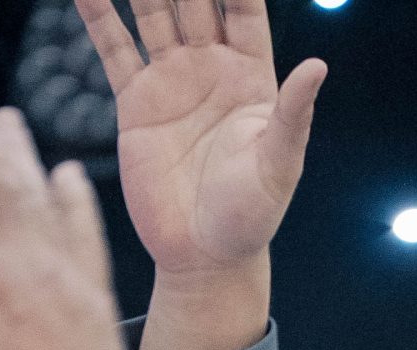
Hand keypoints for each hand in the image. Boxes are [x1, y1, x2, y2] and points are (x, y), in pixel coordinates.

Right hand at [73, 0, 323, 278]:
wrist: (204, 257)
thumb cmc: (251, 217)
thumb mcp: (278, 165)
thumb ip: (294, 115)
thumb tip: (318, 66)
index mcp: (252, 74)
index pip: (242, 6)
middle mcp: (210, 66)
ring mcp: (171, 79)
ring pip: (152, 9)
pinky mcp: (135, 102)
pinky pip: (113, 47)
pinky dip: (97, 13)